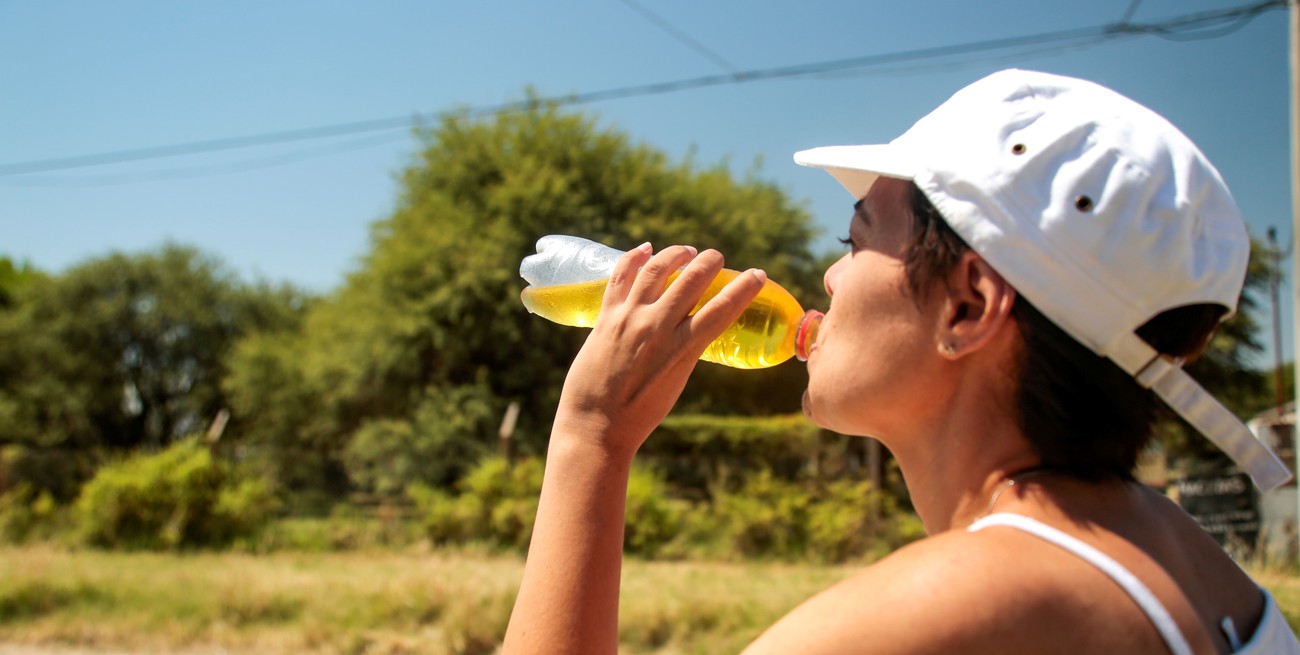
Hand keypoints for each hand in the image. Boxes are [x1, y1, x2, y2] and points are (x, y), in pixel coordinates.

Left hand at [552, 242, 765, 460]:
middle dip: (709, 261)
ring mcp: (629, 318)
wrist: (596, 424)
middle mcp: (657, 328)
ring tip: (686, 251)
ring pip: (656, 269)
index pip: (722, 309)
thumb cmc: (640, 412)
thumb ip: (684, 349)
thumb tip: (690, 326)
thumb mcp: (676, 380)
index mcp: (683, 349)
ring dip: (675, 254)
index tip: (758, 274)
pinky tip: (644, 249)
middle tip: (715, 257)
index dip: (744, 288)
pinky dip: (634, 257)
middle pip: (691, 279)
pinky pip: (620, 276)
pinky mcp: (606, 317)